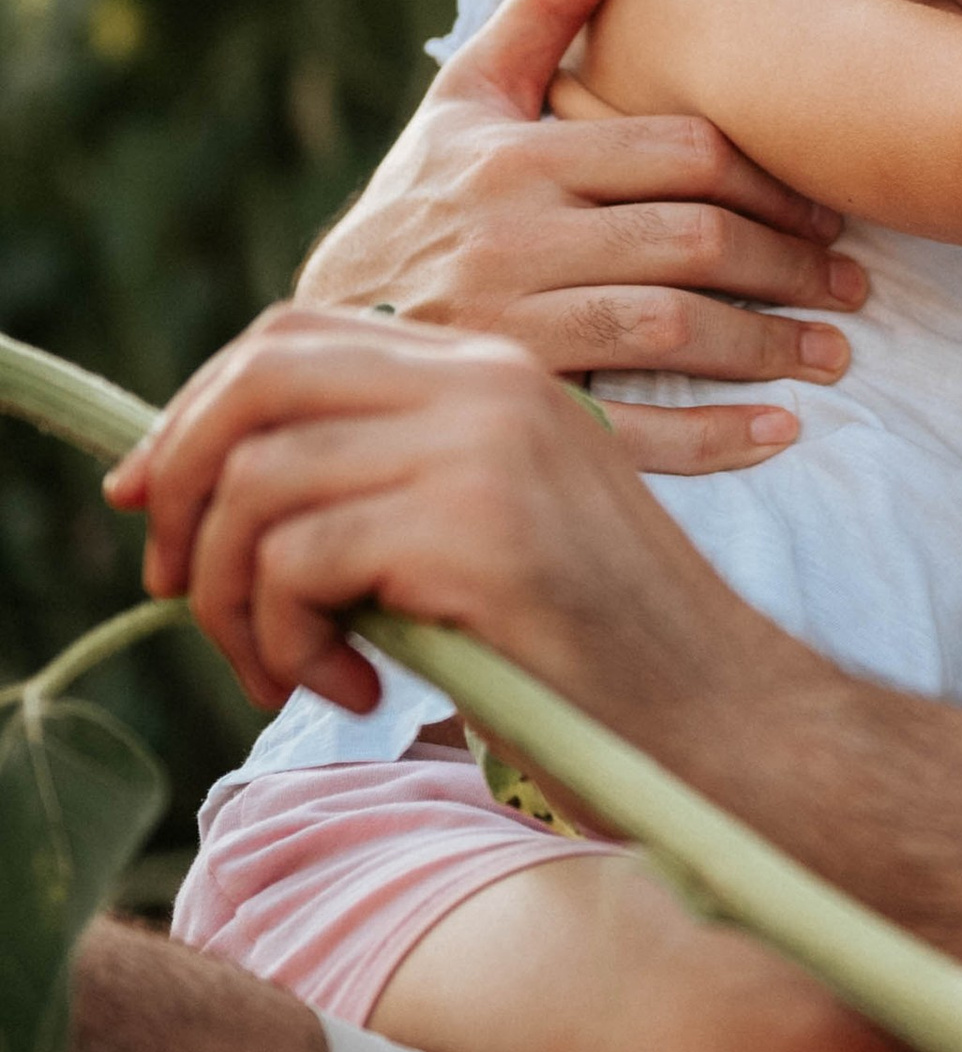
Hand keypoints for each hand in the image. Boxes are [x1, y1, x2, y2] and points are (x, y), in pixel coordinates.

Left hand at [105, 302, 763, 732]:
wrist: (718, 716)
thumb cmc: (594, 649)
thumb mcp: (482, 528)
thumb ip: (385, 480)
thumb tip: (210, 494)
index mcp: (493, 367)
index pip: (290, 335)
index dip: (196, 412)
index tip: (153, 505)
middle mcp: (489, 381)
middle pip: (256, 380)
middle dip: (182, 488)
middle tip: (177, 590)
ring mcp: (485, 448)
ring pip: (259, 483)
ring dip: (232, 599)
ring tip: (288, 669)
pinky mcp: (476, 531)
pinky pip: (299, 563)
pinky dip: (289, 642)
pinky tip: (359, 689)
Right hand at [298, 0, 869, 471]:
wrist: (318, 342)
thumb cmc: (417, 203)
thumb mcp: (467, 95)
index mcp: (517, 156)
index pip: (684, 154)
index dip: (774, 180)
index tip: (830, 208)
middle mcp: (511, 238)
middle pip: (694, 240)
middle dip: (793, 263)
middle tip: (858, 285)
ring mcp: (509, 329)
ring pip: (674, 330)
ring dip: (772, 346)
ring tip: (836, 352)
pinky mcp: (510, 410)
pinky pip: (632, 430)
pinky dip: (715, 438)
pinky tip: (779, 431)